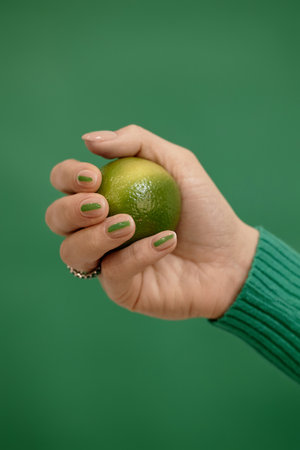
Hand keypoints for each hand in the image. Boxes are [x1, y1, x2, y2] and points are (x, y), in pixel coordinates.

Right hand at [46, 125, 258, 319]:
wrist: (231, 256)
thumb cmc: (204, 209)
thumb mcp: (176, 162)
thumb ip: (136, 142)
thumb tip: (87, 139)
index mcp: (106, 198)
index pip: (65, 184)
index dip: (67, 177)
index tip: (93, 176)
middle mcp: (99, 230)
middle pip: (56, 219)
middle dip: (71, 209)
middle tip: (103, 203)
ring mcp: (108, 262)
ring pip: (72, 252)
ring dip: (95, 236)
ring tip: (129, 224)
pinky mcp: (122, 290)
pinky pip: (113, 273)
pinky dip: (136, 254)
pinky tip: (166, 242)